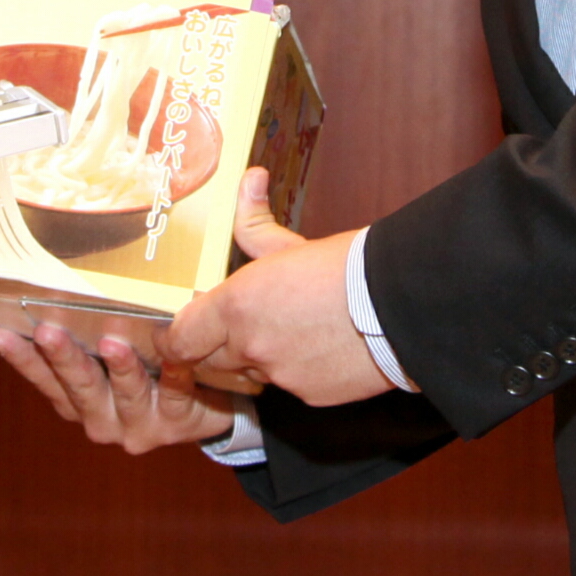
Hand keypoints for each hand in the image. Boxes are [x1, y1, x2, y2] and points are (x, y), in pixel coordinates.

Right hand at [0, 317, 236, 454]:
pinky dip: (174, 375)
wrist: (200, 416)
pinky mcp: (176, 422)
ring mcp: (137, 424)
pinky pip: (175, 393)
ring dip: (119, 367)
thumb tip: (52, 287)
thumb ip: (85, 340)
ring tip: (113, 344)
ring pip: (125, 391)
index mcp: (77, 402)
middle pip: (78, 386)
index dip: (21, 357)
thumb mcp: (108, 365)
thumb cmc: (146, 378)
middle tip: (47, 331)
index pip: (43, 379)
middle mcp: (100, 418)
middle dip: (63, 357)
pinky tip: (176, 359)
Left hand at [160, 168, 390, 407]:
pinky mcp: (310, 396)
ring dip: (255, 361)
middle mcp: (250, 347)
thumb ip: (255, 223)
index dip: (174, 340)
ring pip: (250, 376)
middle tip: (232, 330)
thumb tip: (250, 180)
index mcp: (235, 306)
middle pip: (210, 364)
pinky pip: (288, 388)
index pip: (179, 340)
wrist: (401, 303)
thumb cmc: (347, 267)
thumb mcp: (291, 244)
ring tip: (283, 334)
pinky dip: (294, 373)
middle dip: (214, 351)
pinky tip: (316, 349)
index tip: (178, 332)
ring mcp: (280, 376)